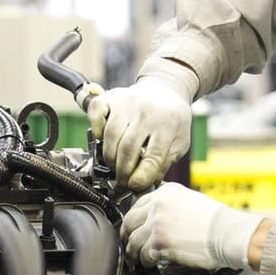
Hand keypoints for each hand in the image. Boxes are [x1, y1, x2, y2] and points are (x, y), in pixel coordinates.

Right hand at [87, 62, 198, 189]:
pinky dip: (97, 134)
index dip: (140, 178)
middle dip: (122, 172)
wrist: (165, 88)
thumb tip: (143, 183)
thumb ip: (164, 163)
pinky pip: (96, 118)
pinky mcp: (110, 97)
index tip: (135, 185)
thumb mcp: (179, 142)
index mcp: (169, 124)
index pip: (152, 158)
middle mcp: (146, 111)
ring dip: (109, 158)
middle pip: (128, 150)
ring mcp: (126, 102)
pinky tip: (105, 140)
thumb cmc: (171, 120)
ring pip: (110, 137)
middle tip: (123, 181)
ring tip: (115, 165)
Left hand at [121, 182, 265, 271]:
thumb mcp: (191, 200)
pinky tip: (150, 263)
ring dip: (134, 251)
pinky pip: (143, 254)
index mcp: (166, 192)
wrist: (227, 233)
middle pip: (129, 221)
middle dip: (127, 234)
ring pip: (133, 240)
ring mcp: (157, 223)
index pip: (138, 204)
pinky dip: (145, 261)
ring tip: (137, 258)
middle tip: (129, 243)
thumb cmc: (217, 221)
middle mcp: (158, 205)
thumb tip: (160, 218)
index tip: (133, 227)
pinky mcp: (159, 243)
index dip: (134, 219)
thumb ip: (172, 206)